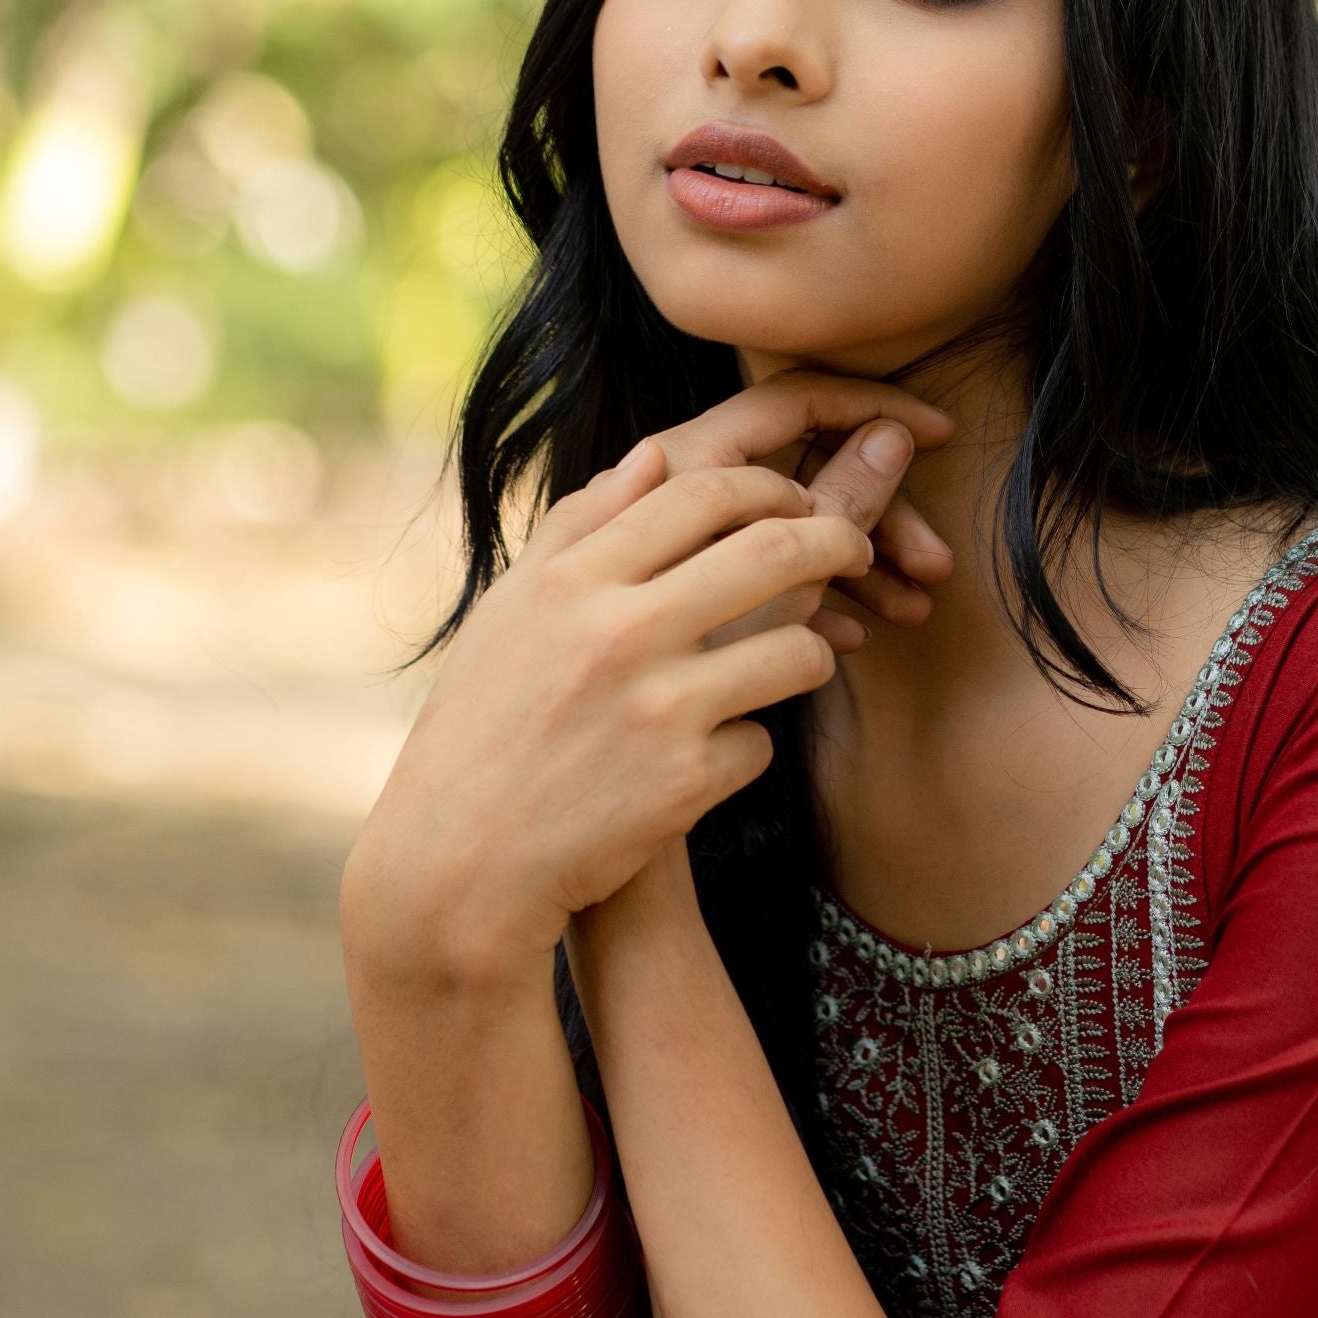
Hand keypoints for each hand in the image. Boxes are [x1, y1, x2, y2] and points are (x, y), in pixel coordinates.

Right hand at [346, 379, 948, 985]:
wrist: (461, 862)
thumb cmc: (485, 726)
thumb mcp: (511, 613)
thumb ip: (580, 527)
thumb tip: (654, 454)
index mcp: (571, 580)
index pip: (705, 493)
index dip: (772, 488)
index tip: (798, 502)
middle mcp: (617, 633)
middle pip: (775, 553)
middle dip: (837, 541)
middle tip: (856, 548)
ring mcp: (657, 709)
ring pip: (797, 650)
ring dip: (809, 652)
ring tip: (791, 661)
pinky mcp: (686, 783)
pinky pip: (762, 742)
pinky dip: (744, 746)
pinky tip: (710, 756)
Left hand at [621, 373, 954, 648]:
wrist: (554, 766)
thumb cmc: (644, 673)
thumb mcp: (761, 585)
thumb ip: (831, 506)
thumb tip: (892, 438)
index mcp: (683, 463)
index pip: (795, 400)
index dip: (873, 406)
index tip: (941, 435)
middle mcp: (678, 488)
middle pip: (803, 467)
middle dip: (881, 512)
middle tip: (936, 568)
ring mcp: (680, 540)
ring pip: (788, 526)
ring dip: (860, 562)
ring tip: (911, 613)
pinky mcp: (679, 588)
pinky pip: (752, 572)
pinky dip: (809, 596)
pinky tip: (851, 639)